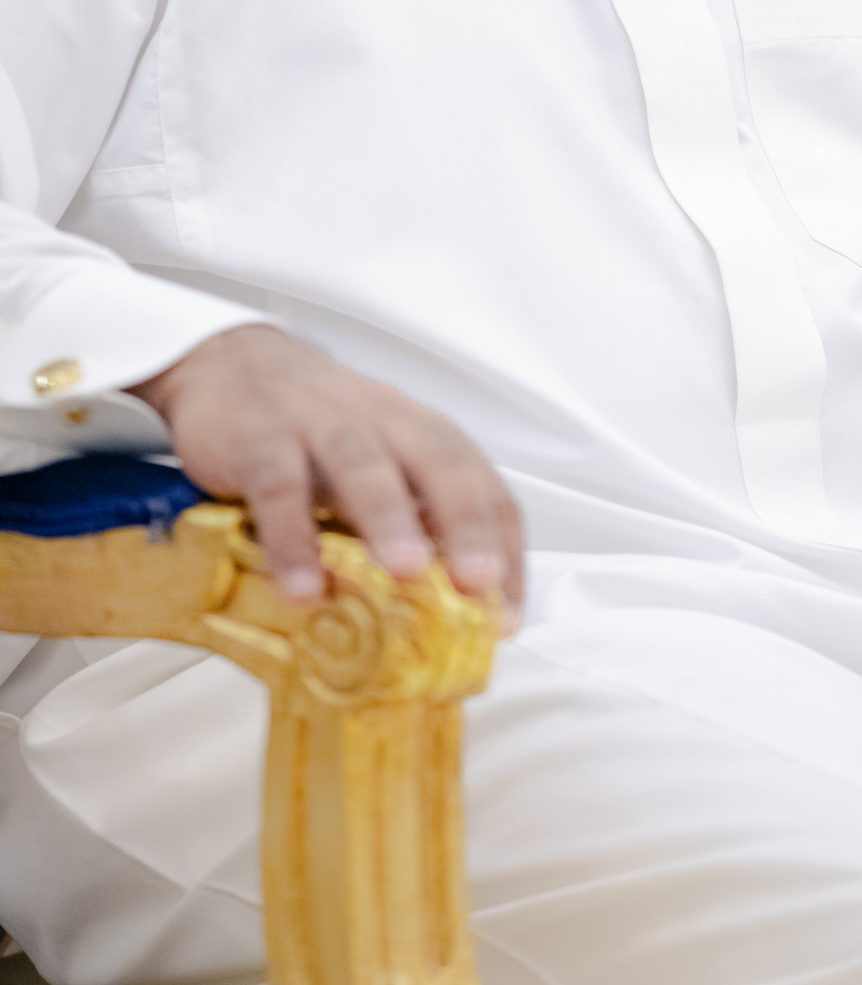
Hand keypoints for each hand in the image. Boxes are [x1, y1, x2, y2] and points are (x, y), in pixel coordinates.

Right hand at [130, 324, 522, 627]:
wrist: (232, 367)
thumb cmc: (320, 430)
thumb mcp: (378, 467)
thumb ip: (409, 524)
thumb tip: (446, 615)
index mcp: (424, 434)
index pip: (484, 485)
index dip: (502, 548)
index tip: (506, 617)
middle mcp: (385, 423)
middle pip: (440, 464)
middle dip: (465, 523)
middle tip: (478, 582)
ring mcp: (322, 425)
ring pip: (364, 463)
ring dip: (389, 516)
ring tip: (405, 573)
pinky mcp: (261, 439)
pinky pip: (280, 485)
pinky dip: (293, 538)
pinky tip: (303, 588)